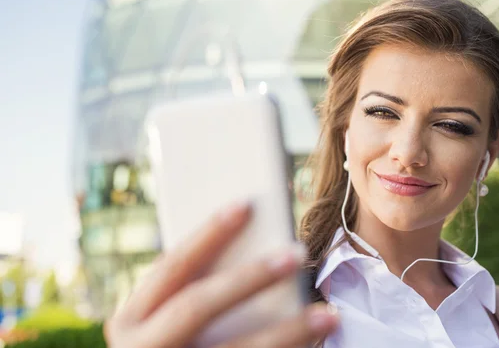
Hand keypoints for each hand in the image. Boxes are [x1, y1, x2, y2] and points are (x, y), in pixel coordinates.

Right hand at [104, 203, 338, 347]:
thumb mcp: (158, 325)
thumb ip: (186, 294)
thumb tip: (255, 249)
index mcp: (130, 320)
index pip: (171, 266)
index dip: (208, 234)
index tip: (246, 205)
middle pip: (199, 304)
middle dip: (250, 276)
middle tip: (297, 250)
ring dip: (288, 332)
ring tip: (329, 314)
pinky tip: (313, 346)